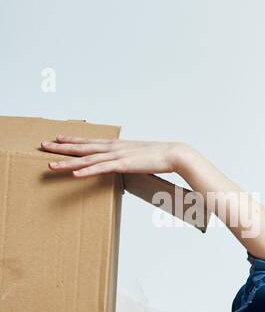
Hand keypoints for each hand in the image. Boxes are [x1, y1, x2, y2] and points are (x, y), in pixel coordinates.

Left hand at [40, 136, 192, 177]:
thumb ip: (130, 158)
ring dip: (68, 162)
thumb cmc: (161, 156)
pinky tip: (74, 174)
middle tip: (43, 146)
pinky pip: (101, 169)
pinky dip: (87, 171)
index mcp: (117, 144)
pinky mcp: (123, 165)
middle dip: (61, 147)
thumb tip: (127, 162)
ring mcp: (117, 156)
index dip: (73, 139)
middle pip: (82, 147)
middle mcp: (113, 147)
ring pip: (87, 159)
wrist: (175, 154)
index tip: (58, 137)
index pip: (90, 141)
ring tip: (51, 164)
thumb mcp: (141, 155)